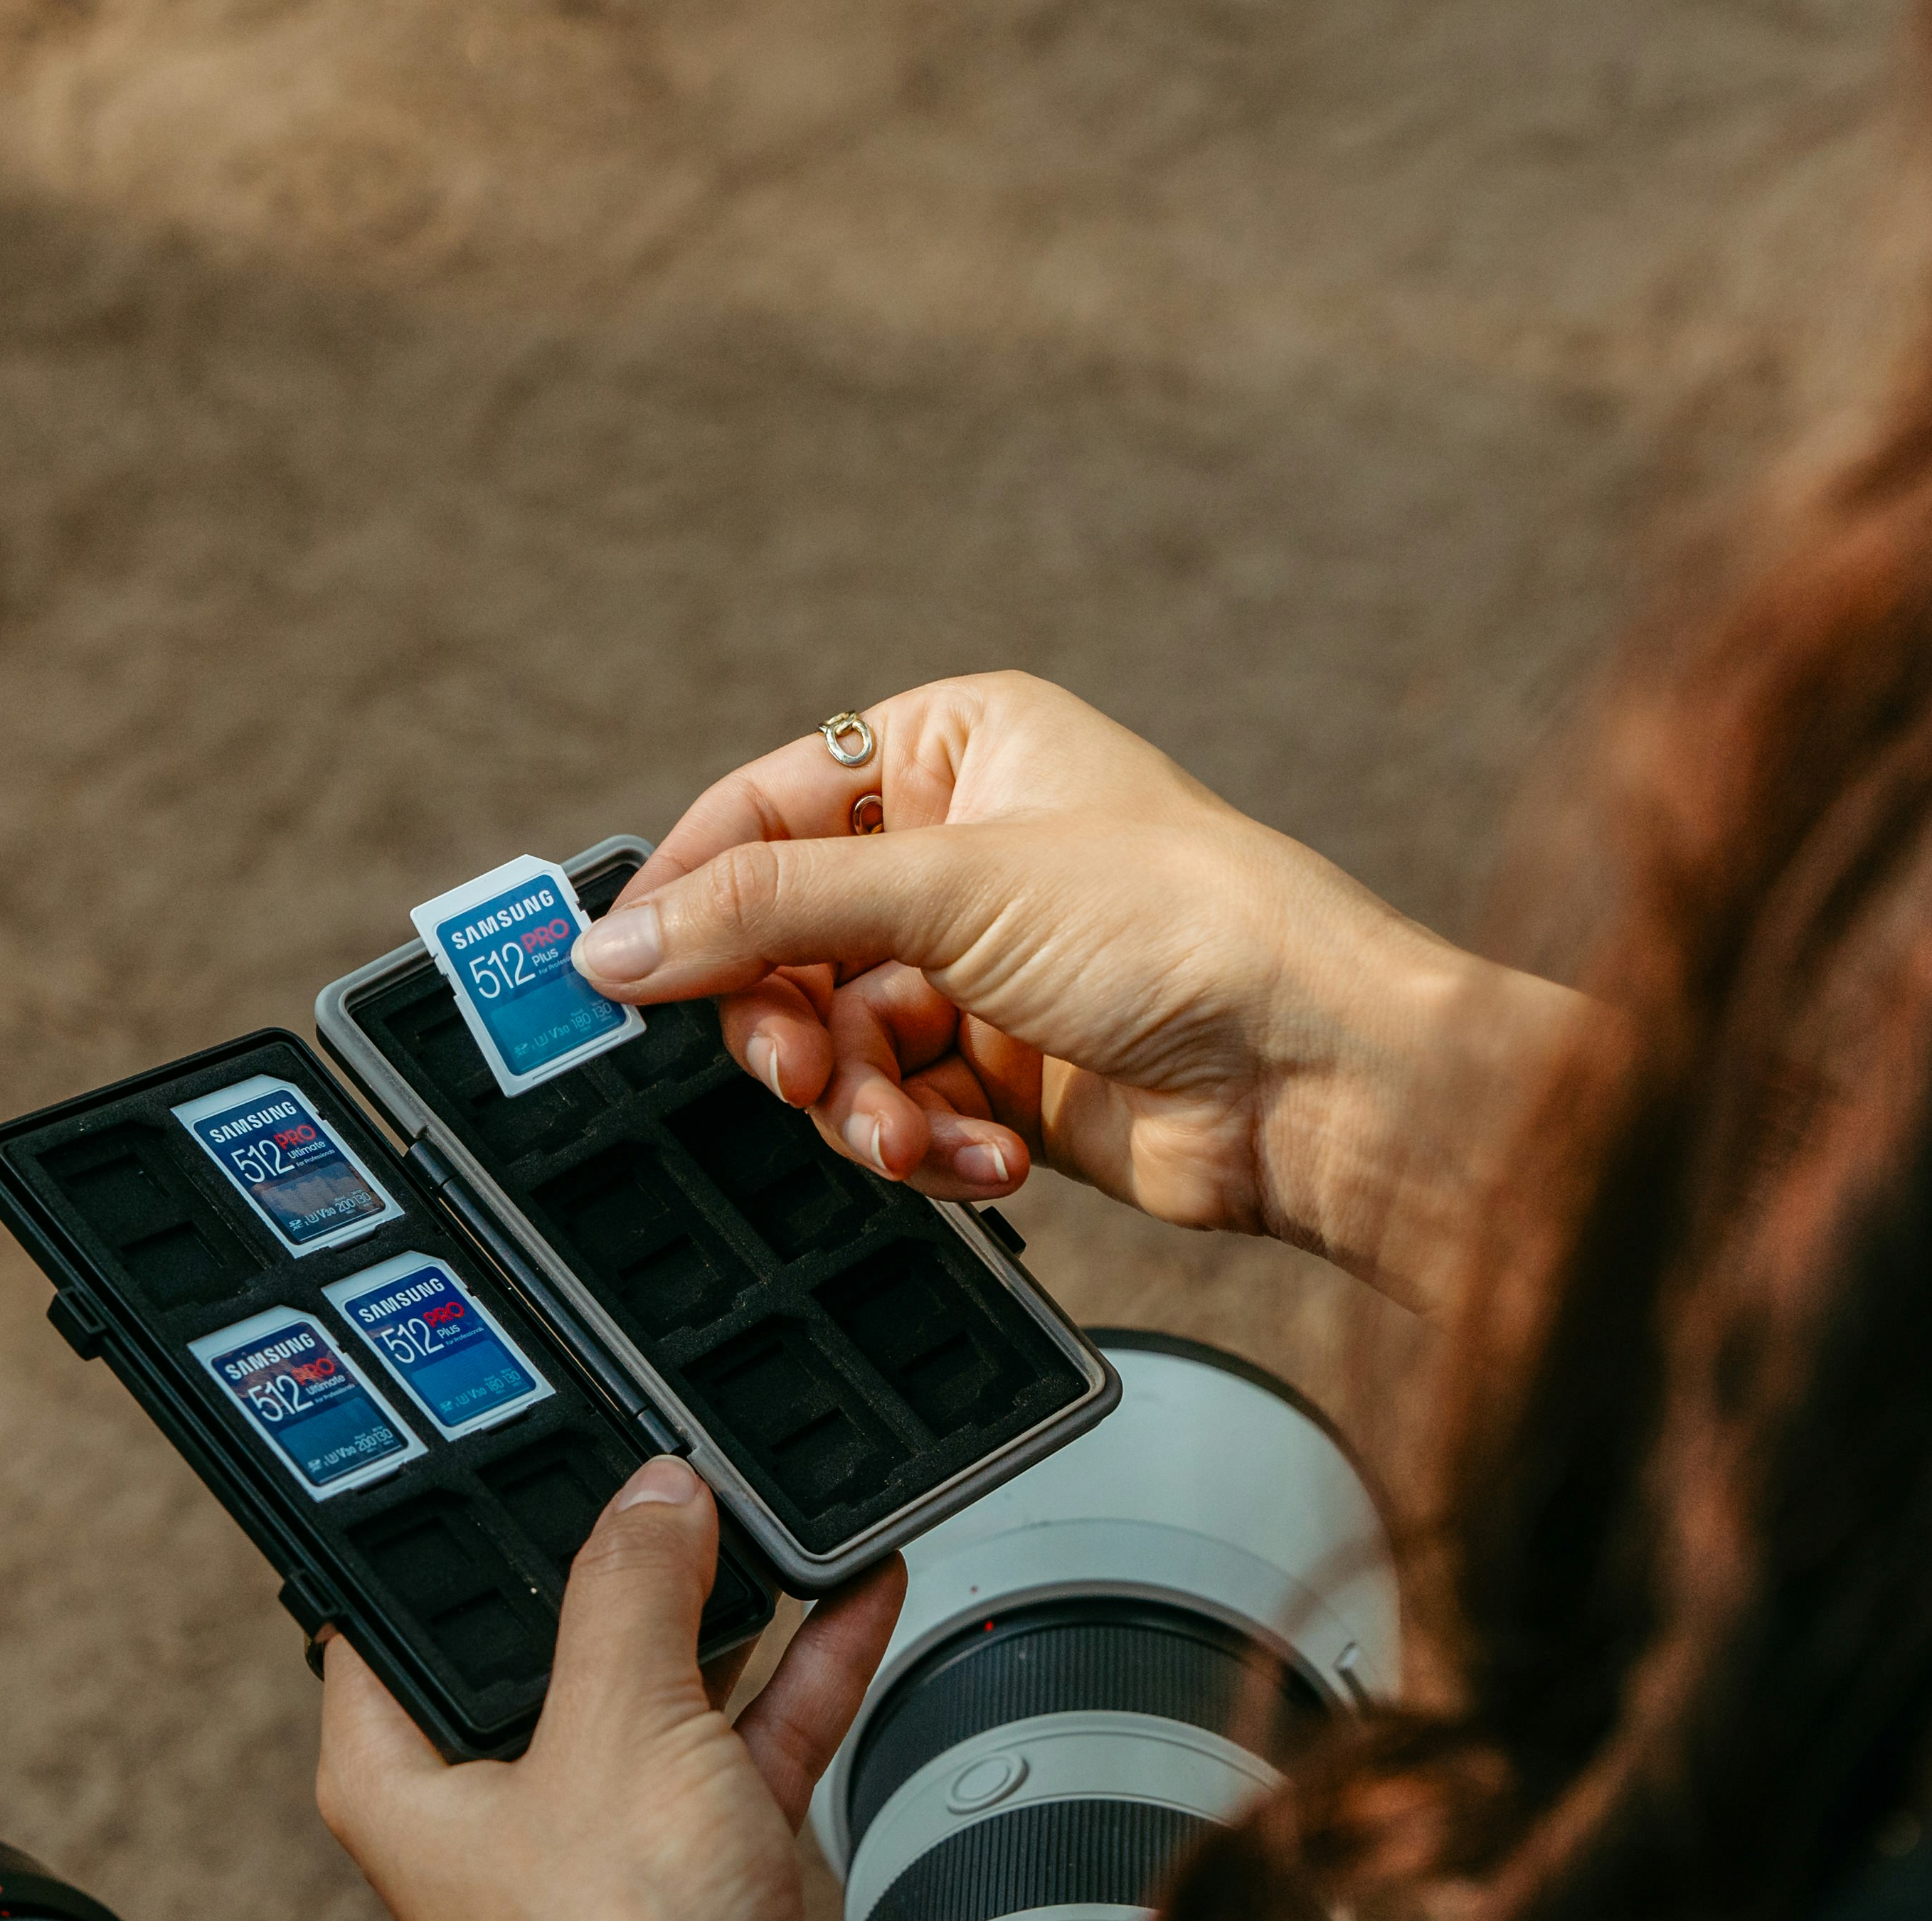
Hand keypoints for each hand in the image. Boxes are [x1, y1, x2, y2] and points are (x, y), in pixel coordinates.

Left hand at [313, 1458, 911, 1920]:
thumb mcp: (618, 1729)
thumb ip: (633, 1593)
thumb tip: (650, 1498)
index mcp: (404, 1783)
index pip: (389, 1626)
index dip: (444, 1545)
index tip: (504, 1459)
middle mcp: (492, 1816)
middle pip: (549, 1648)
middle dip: (618, 1564)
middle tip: (671, 1472)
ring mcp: (604, 1846)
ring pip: (665, 1692)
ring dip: (730, 1612)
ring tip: (777, 1512)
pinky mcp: (703, 1876)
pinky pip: (747, 1746)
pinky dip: (799, 1677)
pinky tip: (849, 1597)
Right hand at [577, 671, 1594, 1304]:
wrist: (1318, 1074)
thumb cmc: (1186, 926)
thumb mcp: (950, 889)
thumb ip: (766, 914)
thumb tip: (613, 943)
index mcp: (954, 748)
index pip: (761, 812)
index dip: (692, 895)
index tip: (627, 974)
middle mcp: (962, 851)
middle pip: (783, 946)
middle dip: (789, 1027)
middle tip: (803, 1072)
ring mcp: (982, 968)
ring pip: (837, 1046)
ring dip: (860, 1106)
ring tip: (910, 1134)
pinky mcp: (1005, 1076)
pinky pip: (903, 1112)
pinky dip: (926, 1147)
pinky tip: (982, 1161)